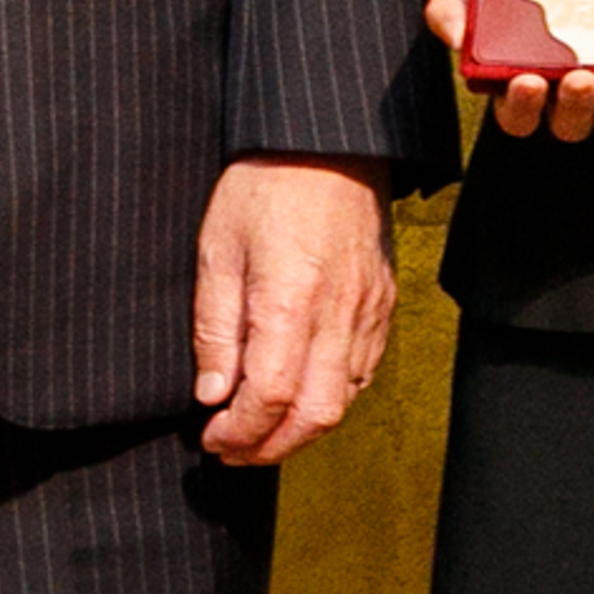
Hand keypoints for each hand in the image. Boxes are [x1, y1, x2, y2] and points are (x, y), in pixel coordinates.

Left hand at [193, 155, 395, 466]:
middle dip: (271, 448)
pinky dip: (332, 396)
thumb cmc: (264, 186)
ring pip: (344, 401)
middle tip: (233, 450)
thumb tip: (211, 394)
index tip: (211, 438)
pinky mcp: (383, 303)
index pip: (269, 398)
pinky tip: (300, 391)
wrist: (326, 143)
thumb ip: (215, 328)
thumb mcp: (218, 249)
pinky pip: (365, 371)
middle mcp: (337, 315)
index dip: (239, 432)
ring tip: (261, 429)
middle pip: (315, 416)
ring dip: (301, 428)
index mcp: (290, 301)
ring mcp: (367, 311)